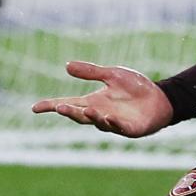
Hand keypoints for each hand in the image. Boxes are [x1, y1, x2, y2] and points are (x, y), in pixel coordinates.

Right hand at [31, 61, 173, 137]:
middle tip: (59, 107)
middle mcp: (100, 113)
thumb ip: (91, 72)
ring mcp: (113, 123)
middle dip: (70, 112)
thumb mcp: (112, 75)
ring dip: (91, 117)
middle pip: (79, 115)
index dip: (51, 106)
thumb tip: (67, 65)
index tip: (35, 108)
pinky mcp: (130, 129)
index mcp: (93, 101)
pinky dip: (112, 123)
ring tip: (86, 110)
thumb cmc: (136, 87)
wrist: (160, 98)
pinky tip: (108, 118)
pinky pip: (119, 128)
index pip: (68, 103)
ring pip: (97, 122)